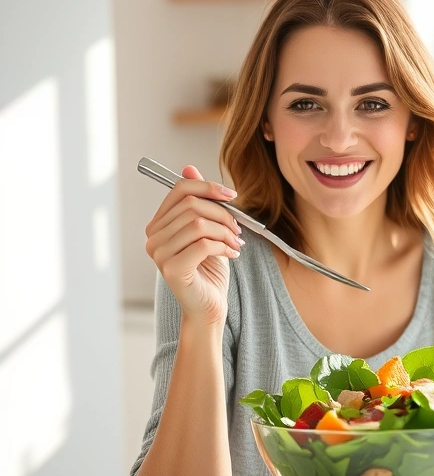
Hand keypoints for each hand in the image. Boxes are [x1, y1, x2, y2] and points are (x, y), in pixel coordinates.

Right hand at [145, 165, 242, 324]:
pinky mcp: (172, 269)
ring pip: (199, 224)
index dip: (208, 187)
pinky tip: (231, 255)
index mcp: (158, 225)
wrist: (209, 307)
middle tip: (238, 229)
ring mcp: (159, 253)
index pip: (179, 190)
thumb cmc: (208, 270)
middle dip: (223, 214)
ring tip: (236, 244)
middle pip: (191, 205)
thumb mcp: (208, 231)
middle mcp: (153, 237)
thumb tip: (189, 168)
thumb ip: (199, 203)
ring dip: (226, 232)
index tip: (232, 196)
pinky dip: (223, 246)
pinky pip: (203, 243)